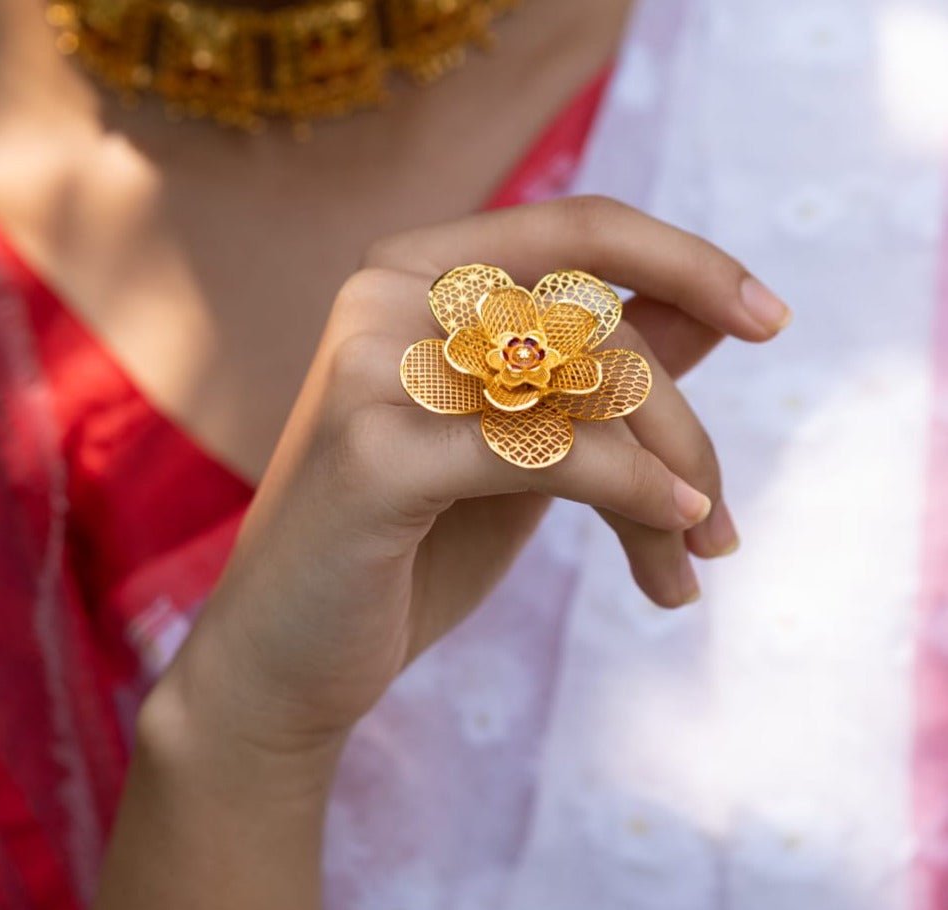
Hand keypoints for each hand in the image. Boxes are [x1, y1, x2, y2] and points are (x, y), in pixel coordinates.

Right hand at [160, 196, 790, 757]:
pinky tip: (671, 551)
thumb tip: (706, 312)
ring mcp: (370, 365)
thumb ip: (597, 369)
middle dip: (684, 429)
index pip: (579, 230)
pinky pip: (548, 451)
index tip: (769, 319)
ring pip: (586, 387)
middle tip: (719, 525)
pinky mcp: (372, 450)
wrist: (291, 658)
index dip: (686, 260)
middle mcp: (383, 296)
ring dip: (668, 480)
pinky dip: (631, 494)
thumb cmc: (411, 547)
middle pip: (599, 325)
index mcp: (413, 274)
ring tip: (689, 563)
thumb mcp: (521, 443)